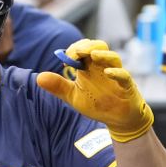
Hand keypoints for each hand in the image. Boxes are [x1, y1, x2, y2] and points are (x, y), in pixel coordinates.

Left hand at [37, 39, 153, 141]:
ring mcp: (116, 75)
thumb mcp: (73, 96)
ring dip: (102, 54)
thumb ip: (58, 86)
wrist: (118, 120)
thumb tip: (38, 78)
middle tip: (77, 52)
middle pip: (98, 46)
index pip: (83, 49)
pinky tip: (108, 72)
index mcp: (89, 67)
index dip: (74, 49)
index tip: (67, 57)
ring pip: (112, 57)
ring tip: (92, 55)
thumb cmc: (97, 104)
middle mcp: (103, 67)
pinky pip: (124, 75)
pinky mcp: (127, 86)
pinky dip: (117, 72)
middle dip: (87, 46)